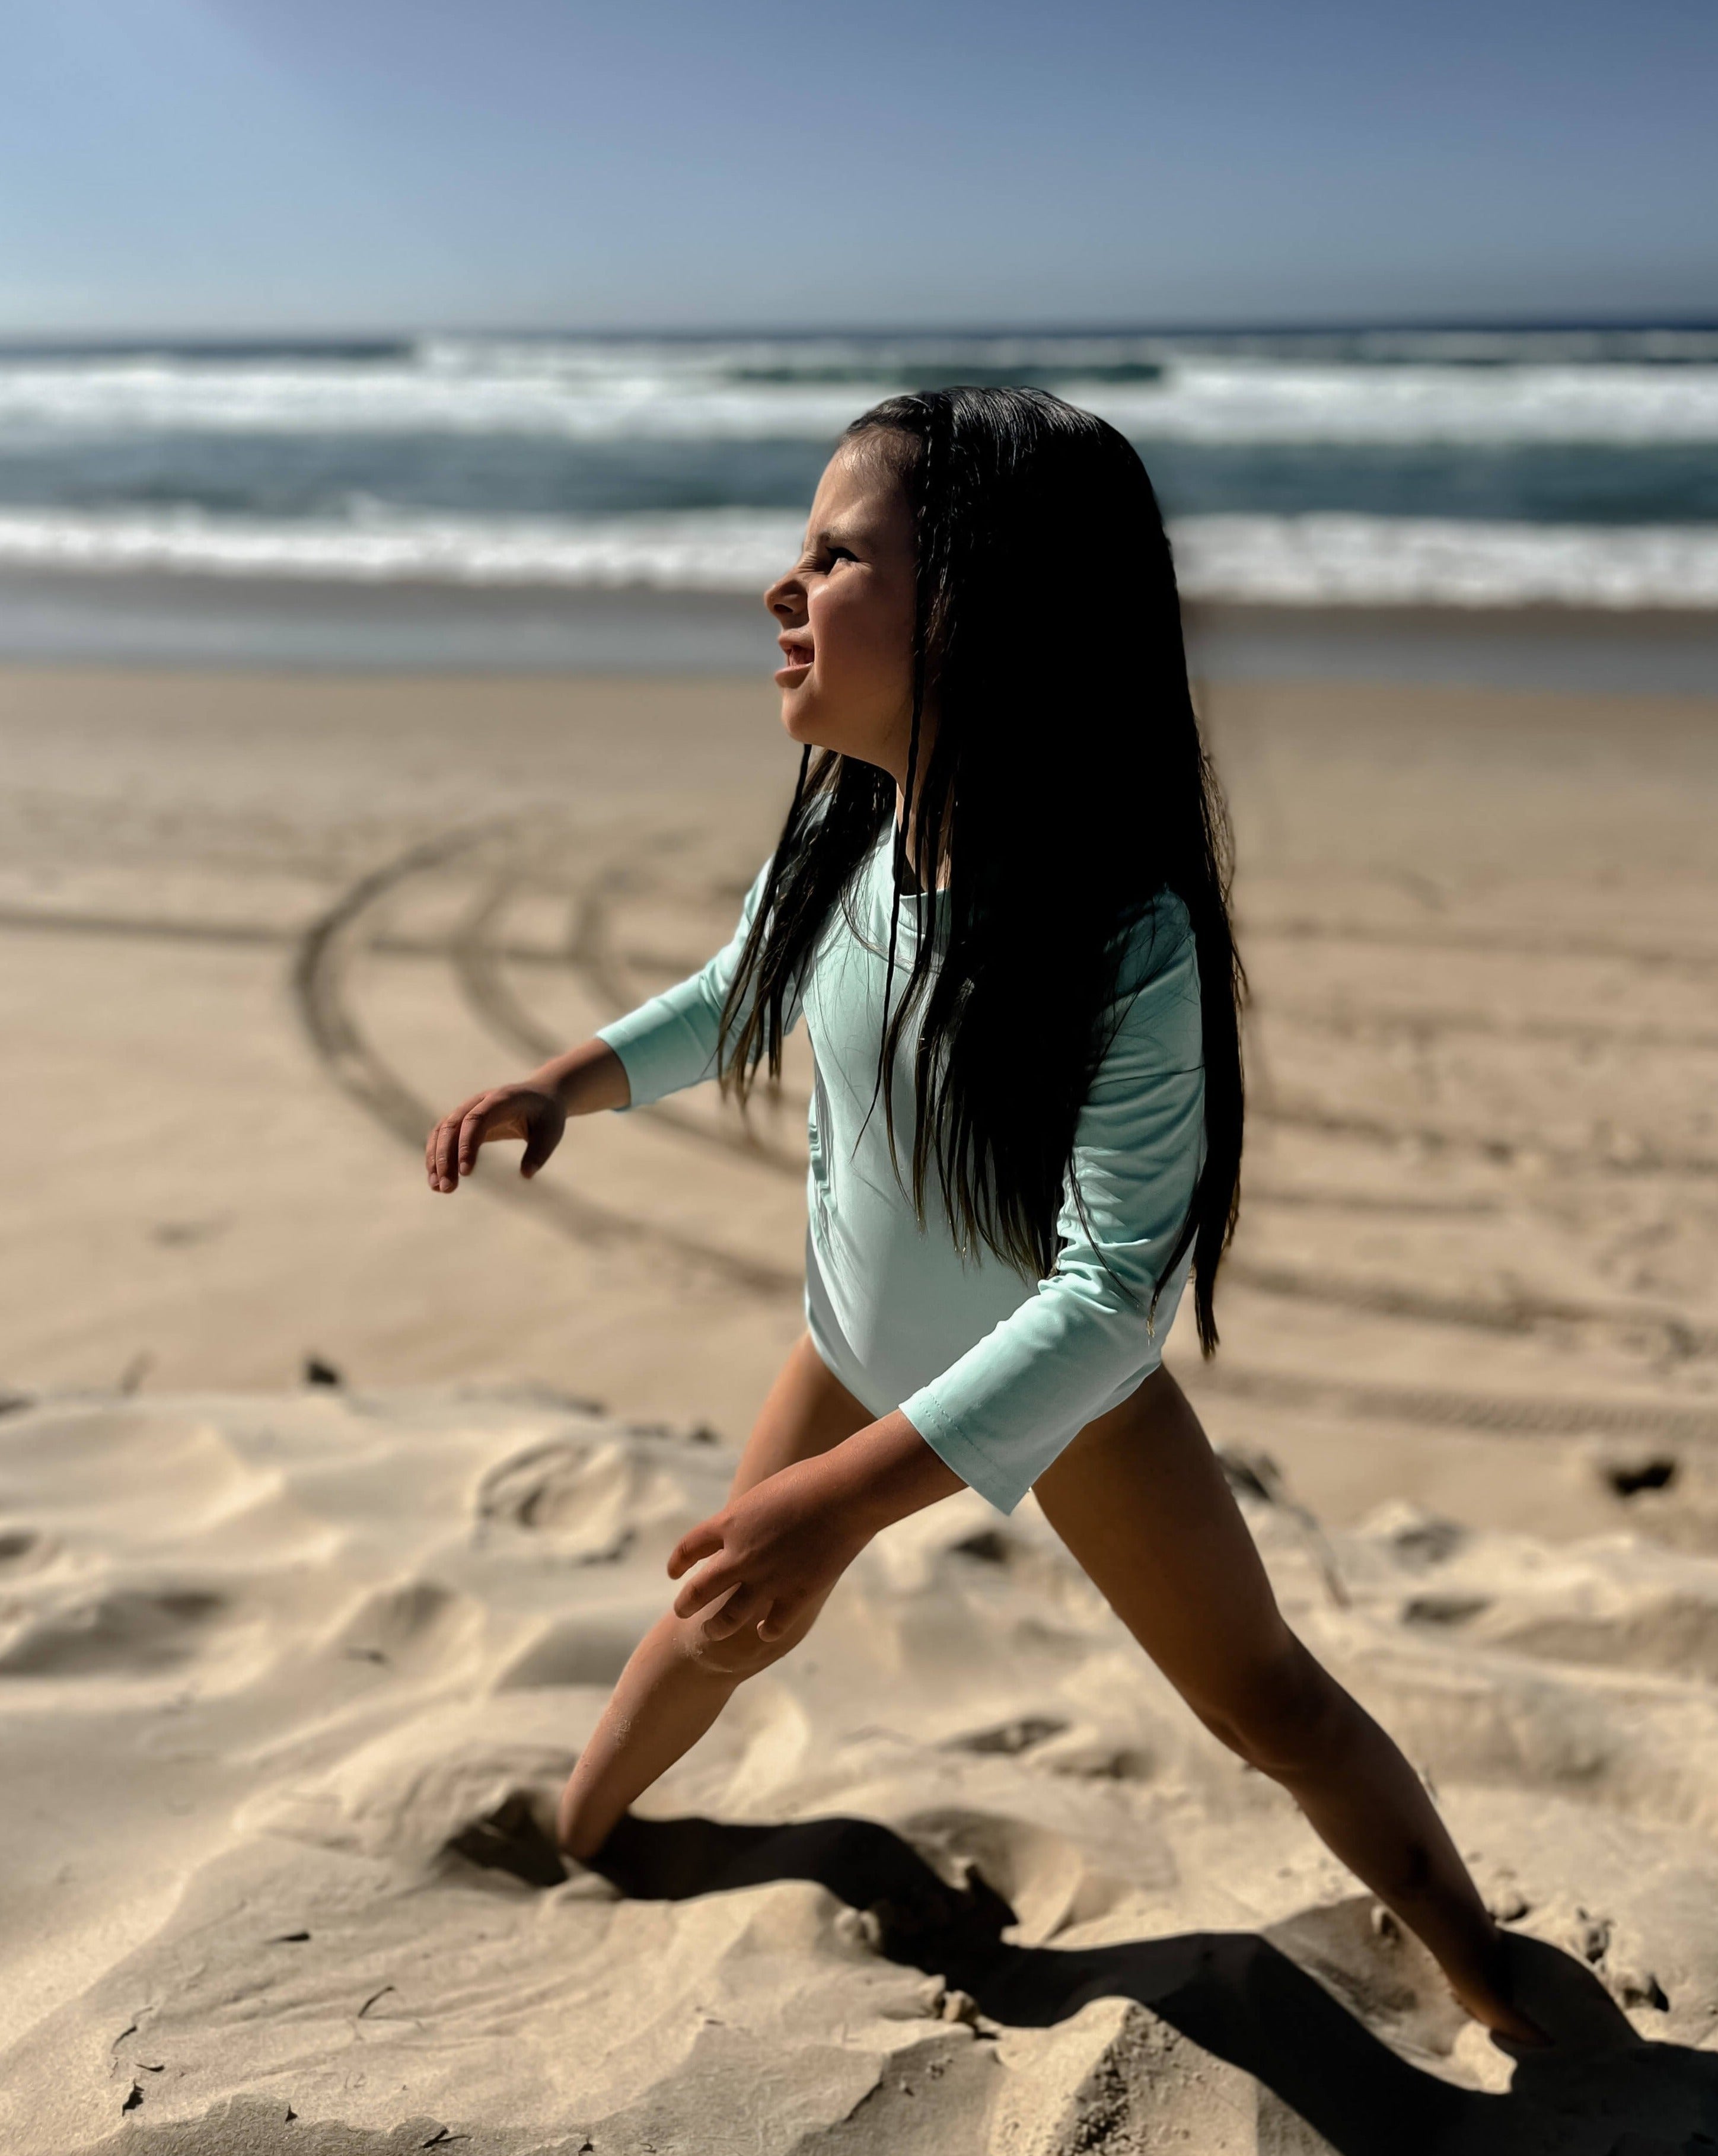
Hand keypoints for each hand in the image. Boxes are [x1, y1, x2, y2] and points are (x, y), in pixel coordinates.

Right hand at [425, 1082, 565, 1193]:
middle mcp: (480, 1101)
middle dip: (446, 1158)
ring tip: (438, 1188)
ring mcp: (469, 1109)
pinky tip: (435, 1179)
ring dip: (436, 1159)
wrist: (541, 1097)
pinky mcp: (464, 1120)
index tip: (465, 1172)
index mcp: (502, 1100)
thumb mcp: (551, 1132)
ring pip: (442, 1131)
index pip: (477, 1119)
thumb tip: (526, 1174)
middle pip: (452, 1126)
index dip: (467, 1144)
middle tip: (447, 1188)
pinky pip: (442, 1135)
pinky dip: (436, 1156)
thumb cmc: (547, 1116)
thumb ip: (539, 1152)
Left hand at [667, 1453, 869, 1643]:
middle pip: (699, 1589)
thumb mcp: (768, 1491)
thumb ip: (752, 1514)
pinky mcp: (797, 1592)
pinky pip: (774, 1623)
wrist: (848, 1491)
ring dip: (716, 1626)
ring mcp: (768, 1578)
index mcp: (731, 1522)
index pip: (690, 1547)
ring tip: (711, 1630)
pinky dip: (766, 1629)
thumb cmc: (813, 1477)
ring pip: (729, 1616)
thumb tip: (747, 1525)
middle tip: (680, 1611)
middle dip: (685, 1604)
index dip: (678, 1561)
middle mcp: (741, 1555)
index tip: (673, 1572)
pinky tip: (763, 1630)